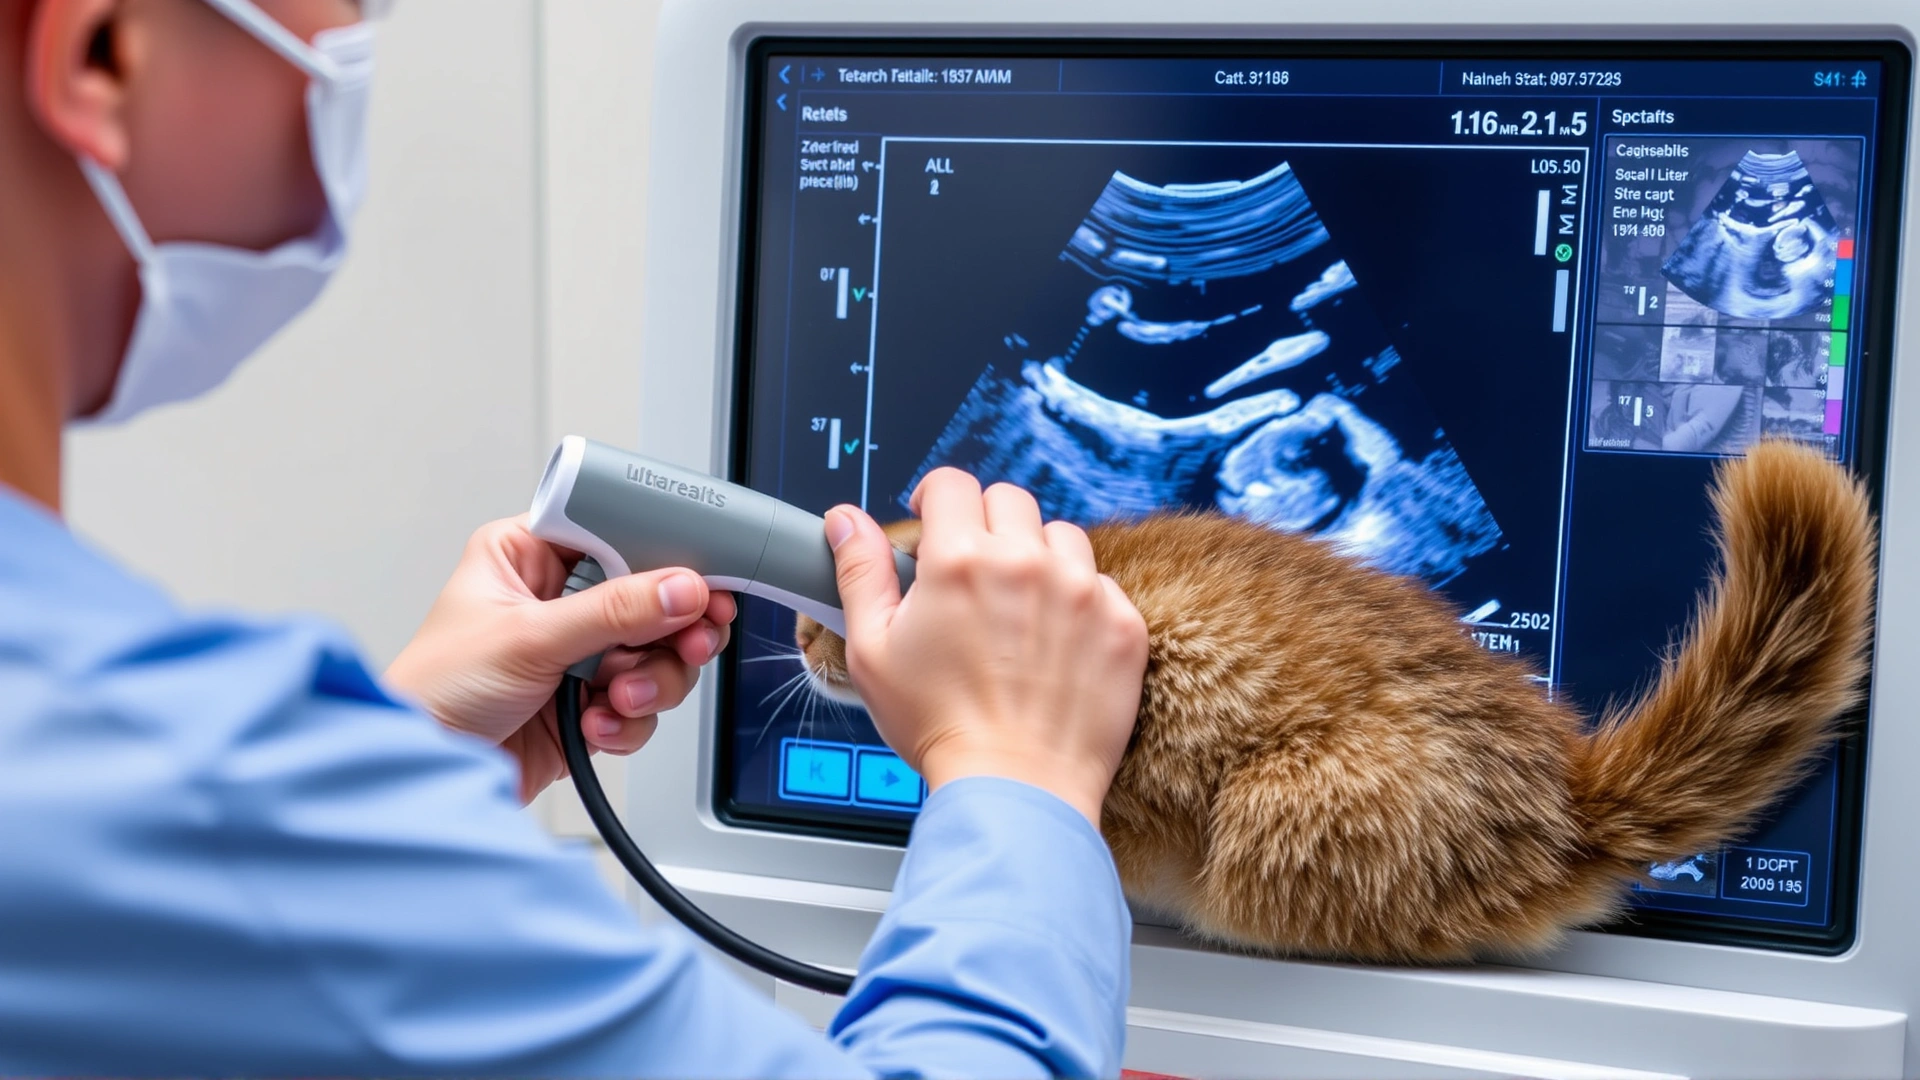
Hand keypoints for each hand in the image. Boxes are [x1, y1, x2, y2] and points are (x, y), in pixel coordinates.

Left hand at [385, 516, 735, 802]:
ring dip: (650, 680)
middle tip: (687, 643)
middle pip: (653, 598)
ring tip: (618, 696)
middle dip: (671, 629)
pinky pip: (643, 703)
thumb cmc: (434, 691)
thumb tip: (680, 587)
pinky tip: (596, 724)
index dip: (665, 556)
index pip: (618, 535)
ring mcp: (578, 654)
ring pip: (658, 654)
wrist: (422, 772)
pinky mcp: (590, 704)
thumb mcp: (527, 638)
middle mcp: (558, 601)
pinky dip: (629, 719)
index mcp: (530, 557)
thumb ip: (613, 611)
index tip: (703, 578)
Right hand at [824, 470, 1147, 823]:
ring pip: (1060, 535)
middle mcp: (1026, 562)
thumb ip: (860, 572)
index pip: (952, 484)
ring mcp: (1082, 590)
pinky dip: (1079, 601)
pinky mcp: (1121, 624)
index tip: (935, 520)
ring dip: (1038, 556)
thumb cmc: (939, 727)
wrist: (1016, 787)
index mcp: (959, 560)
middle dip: (985, 525)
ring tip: (1018, 608)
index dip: (936, 499)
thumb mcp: (872, 650)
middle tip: (973, 574)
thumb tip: (845, 521)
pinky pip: (1101, 584)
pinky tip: (1054, 642)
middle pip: (1008, 500)